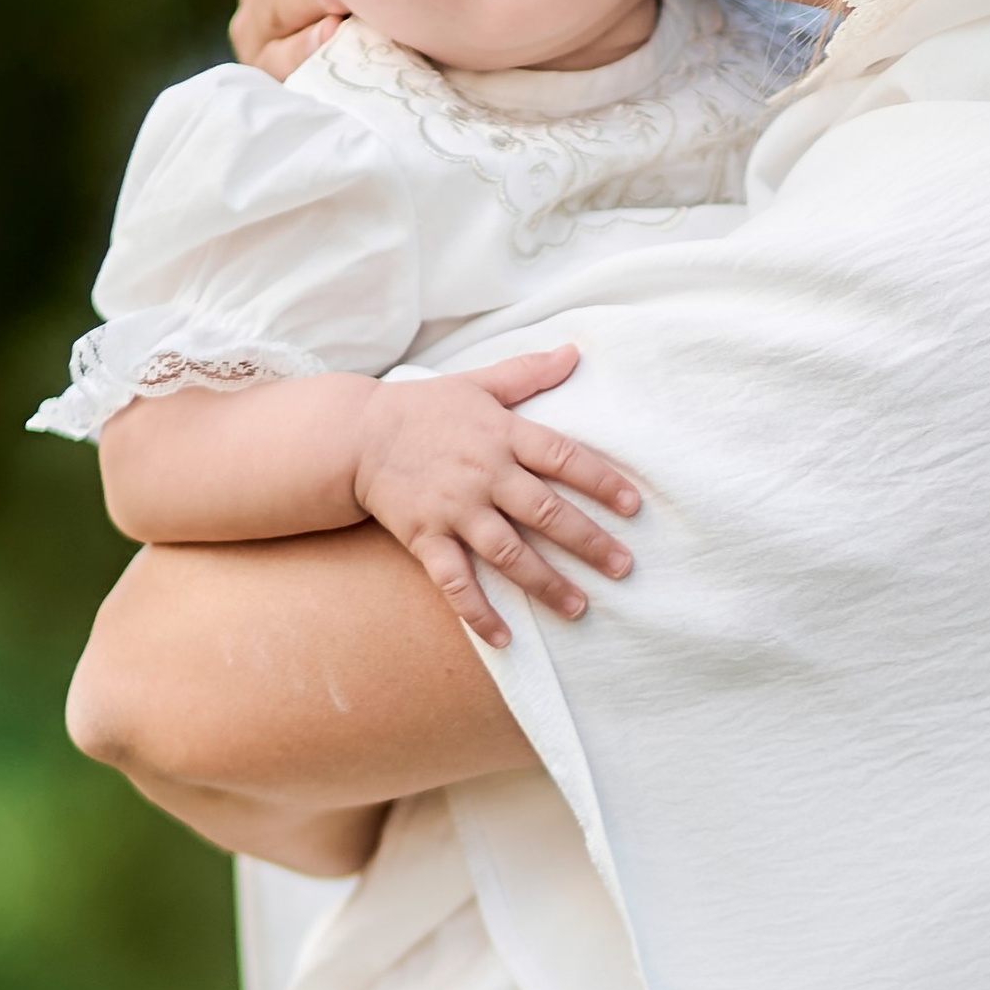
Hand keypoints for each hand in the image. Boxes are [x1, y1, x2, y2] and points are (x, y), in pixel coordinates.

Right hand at [351, 348, 639, 646]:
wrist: (355, 435)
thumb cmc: (424, 409)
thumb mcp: (478, 384)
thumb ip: (528, 373)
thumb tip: (575, 351)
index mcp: (502, 434)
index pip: (563, 458)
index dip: (601, 481)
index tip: (633, 506)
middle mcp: (483, 474)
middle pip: (546, 512)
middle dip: (588, 542)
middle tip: (623, 568)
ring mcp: (454, 509)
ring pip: (508, 553)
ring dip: (546, 584)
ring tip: (579, 608)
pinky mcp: (425, 538)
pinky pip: (455, 582)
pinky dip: (478, 613)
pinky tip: (504, 638)